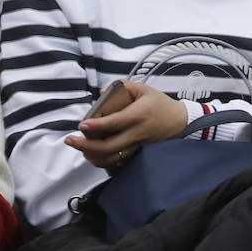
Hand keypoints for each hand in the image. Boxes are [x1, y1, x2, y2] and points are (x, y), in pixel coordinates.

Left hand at [66, 81, 185, 169]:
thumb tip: (101, 93)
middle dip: (86, 145)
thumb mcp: (144, 90)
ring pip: (111, 158)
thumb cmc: (161, 105)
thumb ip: (123, 87)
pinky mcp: (137, 153)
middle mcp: (136, 133)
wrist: (181, 122)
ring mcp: (136, 146)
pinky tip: (94, 156)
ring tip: (81, 147)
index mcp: (137, 116)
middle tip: (71, 140)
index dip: (96, 125)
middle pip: (108, 147)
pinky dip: (104, 162)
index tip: (81, 125)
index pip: (114, 123)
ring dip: (92, 156)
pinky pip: (118, 163)